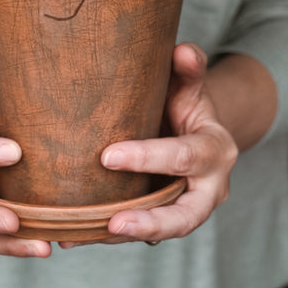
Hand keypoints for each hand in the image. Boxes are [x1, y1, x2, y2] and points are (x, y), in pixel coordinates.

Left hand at [68, 43, 237, 245]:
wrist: (192, 130)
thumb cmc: (184, 103)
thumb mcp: (189, 84)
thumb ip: (188, 68)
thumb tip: (182, 50)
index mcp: (215, 150)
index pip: (184, 157)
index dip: (148, 158)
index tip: (107, 156)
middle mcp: (210, 189)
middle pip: (186, 216)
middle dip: (150, 221)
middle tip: (112, 222)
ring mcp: (190, 211)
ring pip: (161, 233)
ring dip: (122, 236)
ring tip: (82, 235)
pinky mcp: (167, 223)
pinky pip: (142, 236)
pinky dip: (109, 237)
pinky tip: (71, 236)